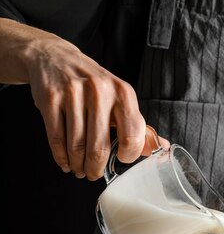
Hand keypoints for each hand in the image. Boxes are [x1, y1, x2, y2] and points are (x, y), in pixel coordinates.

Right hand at [0, 21, 167, 178]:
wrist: (56, 59)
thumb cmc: (93, 86)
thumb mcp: (120, 100)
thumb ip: (138, 127)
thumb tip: (162, 148)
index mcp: (123, 93)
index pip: (131, 138)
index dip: (127, 157)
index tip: (121, 160)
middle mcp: (99, 90)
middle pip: (100, 148)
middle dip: (96, 169)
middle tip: (93, 174)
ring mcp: (73, 93)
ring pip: (77, 147)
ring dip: (77, 165)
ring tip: (79, 169)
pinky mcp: (51, 98)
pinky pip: (56, 139)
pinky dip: (61, 157)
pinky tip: (65, 161)